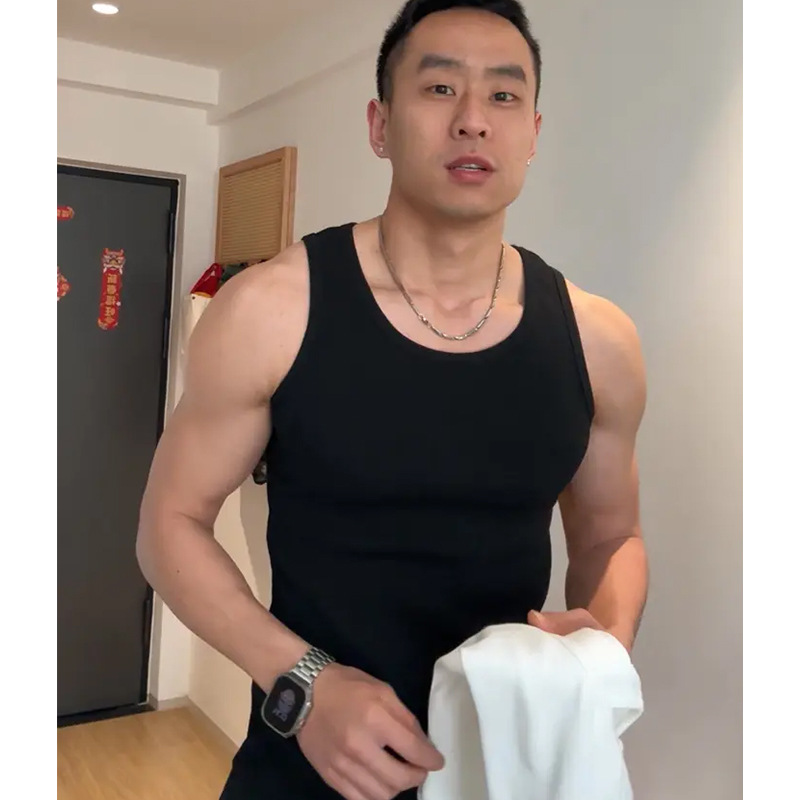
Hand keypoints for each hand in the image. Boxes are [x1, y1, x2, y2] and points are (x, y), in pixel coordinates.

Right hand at [297, 663, 444, 799]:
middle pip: (399, 779)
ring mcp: (342, 765)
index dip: (431, 759)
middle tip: (420, 769)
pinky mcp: (329, 776)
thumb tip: (422, 744)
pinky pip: (359, 799)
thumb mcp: (383, 690)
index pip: (413, 750)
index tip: (437, 761)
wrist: (304, 693)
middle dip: (417, 776)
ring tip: (398, 774)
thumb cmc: (347, 686)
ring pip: (381, 795)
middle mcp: (359, 746)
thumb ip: (405, 718)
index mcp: (375, 718)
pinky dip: (374, 795)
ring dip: (396, 787)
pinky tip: (378, 782)